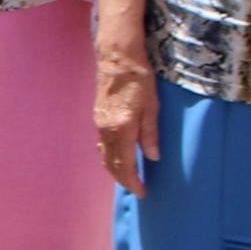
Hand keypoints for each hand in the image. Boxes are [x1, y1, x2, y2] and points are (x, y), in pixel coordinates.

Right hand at [95, 46, 158, 192]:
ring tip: (129, 176)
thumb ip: (150, 134)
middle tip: (137, 189)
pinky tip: (118, 156)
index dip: (132, 182)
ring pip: (104, 155)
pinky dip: (109, 156)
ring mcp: (99, 123)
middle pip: (110, 164)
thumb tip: (153, 157)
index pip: (124, 165)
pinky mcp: (98, 116)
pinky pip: (102, 144)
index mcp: (121, 128)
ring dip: (115, 169)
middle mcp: (106, 129)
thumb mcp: (152, 107)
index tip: (142, 192)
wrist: (117, 57)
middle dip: (123, 180)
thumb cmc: (139, 79)